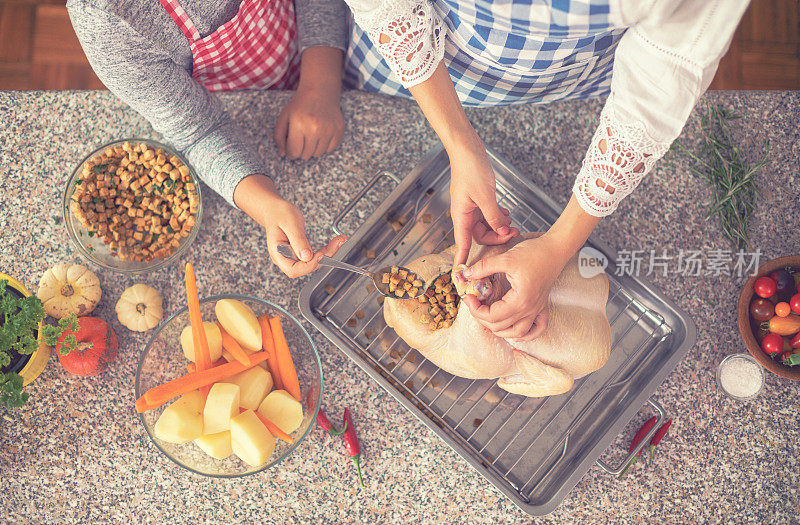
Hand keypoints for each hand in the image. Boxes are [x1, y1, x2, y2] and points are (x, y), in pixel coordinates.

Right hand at [262, 197, 347, 277]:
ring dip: (328, 254)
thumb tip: (306, 256)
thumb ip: (298, 240)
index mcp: (278, 253)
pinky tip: (333, 243)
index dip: (309, 265)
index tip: (321, 255)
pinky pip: (313, 256)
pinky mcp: (299, 252)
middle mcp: (284, 258)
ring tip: (339, 241)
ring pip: (312, 262)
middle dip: (324, 257)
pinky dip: (325, 250)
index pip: (293, 269)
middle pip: (306, 267)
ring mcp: (292, 256)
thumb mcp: (290, 223)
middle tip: (337, 243)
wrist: (274, 210)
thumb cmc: (279, 213)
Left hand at [274, 46, 343, 159]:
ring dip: (312, 149)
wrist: (321, 90)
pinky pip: (330, 149)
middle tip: (301, 138)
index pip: (293, 152)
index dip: (290, 152)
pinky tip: (321, 134)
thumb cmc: (300, 105)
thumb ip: (279, 136)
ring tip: (311, 135)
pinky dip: (324, 146)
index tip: (291, 146)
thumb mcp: (284, 117)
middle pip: (306, 155)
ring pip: (318, 154)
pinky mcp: (339, 130)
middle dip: (301, 150)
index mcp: (299, 124)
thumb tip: (283, 154)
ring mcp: (328, 130)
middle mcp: (315, 128)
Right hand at [449, 137, 517, 265]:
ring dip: (499, 225)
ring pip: (486, 225)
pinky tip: (506, 212)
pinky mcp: (477, 200)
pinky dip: (498, 216)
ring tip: (511, 220)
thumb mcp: (485, 196)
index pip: (461, 244)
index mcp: (461, 216)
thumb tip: (502, 231)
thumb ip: (494, 216)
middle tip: (512, 232)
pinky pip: (488, 215)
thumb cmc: (471, 170)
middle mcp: (465, 214)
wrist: (467, 150)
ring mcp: (471, 207)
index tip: (461, 275)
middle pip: (480, 236)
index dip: (462, 259)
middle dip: (496, 236)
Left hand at [460, 234, 569, 341]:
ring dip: (500, 329)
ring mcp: (537, 310)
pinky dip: (526, 334)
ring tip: (487, 317)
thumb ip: (484, 267)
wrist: (556, 249)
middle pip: (500, 327)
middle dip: (482, 318)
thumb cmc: (534, 253)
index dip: (475, 310)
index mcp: (520, 300)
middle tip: (474, 303)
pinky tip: (515, 332)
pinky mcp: (542, 306)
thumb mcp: (505, 258)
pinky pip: (537, 329)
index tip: (469, 297)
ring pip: (517, 332)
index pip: (492, 316)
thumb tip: (466, 274)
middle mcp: (529, 309)